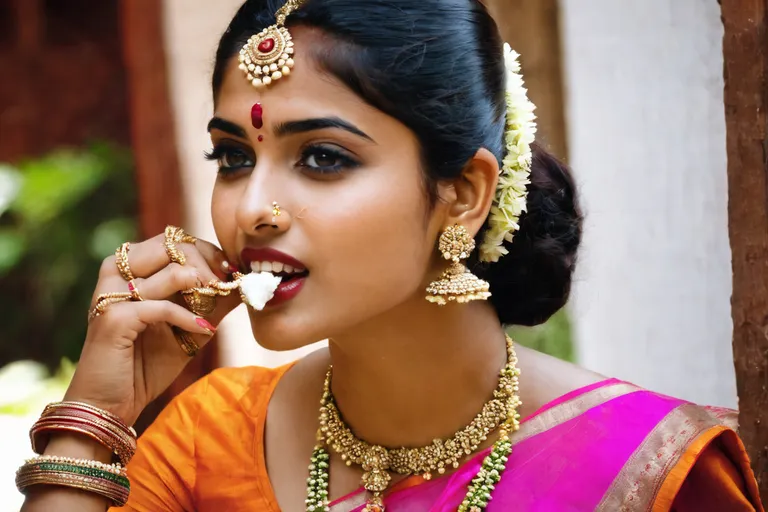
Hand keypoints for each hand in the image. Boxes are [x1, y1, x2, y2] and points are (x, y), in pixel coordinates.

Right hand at [63, 232, 240, 425]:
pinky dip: (189, 318)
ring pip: (172, 270)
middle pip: (173, 245)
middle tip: (224, 287)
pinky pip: (163, 307)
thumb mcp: (188, 329)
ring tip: (213, 309)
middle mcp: (116, 273)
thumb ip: (211, 303)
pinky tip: (204, 330)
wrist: (112, 403)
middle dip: (208, 264)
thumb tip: (244, 282)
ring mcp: (112, 293)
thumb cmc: (146, 364)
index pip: (175, 239)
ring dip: (203, 289)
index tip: (230, 272)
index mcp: (129, 268)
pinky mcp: (114, 317)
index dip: (208, 252)